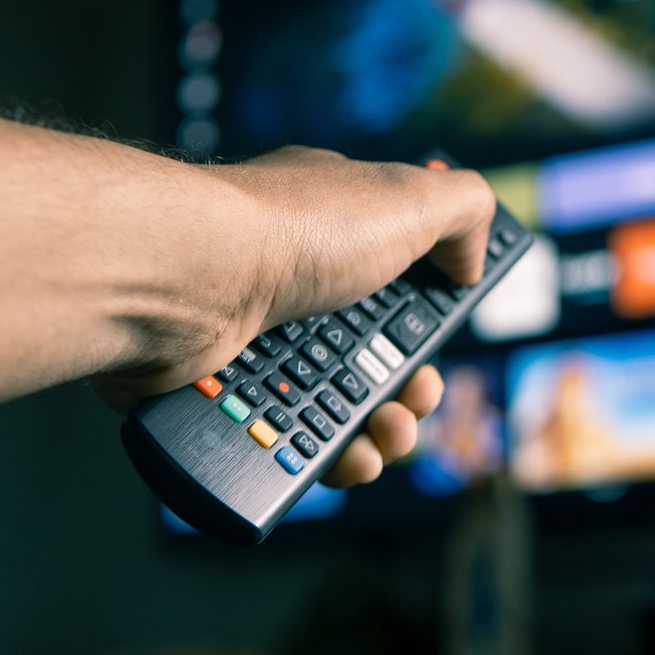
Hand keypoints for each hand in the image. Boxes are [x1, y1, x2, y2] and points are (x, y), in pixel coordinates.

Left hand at [91, 145, 495, 486]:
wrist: (183, 279)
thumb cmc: (290, 231)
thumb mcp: (407, 196)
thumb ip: (465, 210)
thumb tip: (471, 260)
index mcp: (337, 231)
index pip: (399, 280)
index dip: (429, 319)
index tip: (440, 342)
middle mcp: (294, 282)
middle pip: (373, 357)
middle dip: (410, 392)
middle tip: (411, 401)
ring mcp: (256, 341)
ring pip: (333, 407)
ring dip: (375, 435)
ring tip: (378, 438)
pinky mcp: (221, 393)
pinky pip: (283, 440)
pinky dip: (319, 456)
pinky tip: (336, 458)